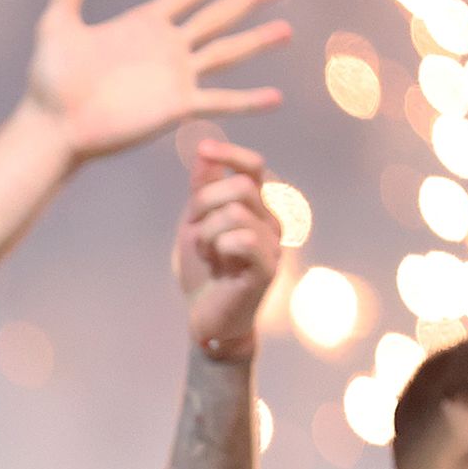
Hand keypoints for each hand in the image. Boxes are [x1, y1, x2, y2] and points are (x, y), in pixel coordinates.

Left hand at [18, 0, 287, 165]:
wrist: (53, 125)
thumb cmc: (49, 82)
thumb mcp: (56, 28)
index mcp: (143, 24)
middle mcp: (166, 48)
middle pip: (217, 17)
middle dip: (247, 1)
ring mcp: (175, 77)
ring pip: (226, 53)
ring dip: (257, 42)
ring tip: (287, 30)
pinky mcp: (177, 107)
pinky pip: (220, 101)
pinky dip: (248, 101)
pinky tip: (275, 98)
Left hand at [174, 139, 277, 358]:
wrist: (206, 319)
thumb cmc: (204, 273)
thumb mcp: (196, 226)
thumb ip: (202, 190)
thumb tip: (204, 149)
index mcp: (255, 208)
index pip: (253, 167)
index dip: (231, 154)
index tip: (204, 149)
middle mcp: (270, 221)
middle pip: (239, 187)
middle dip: (204, 205)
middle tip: (194, 233)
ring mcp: (273, 244)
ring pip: (236, 213)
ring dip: (207, 234)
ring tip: (207, 255)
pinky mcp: (267, 268)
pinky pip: (243, 240)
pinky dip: (220, 248)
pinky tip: (218, 265)